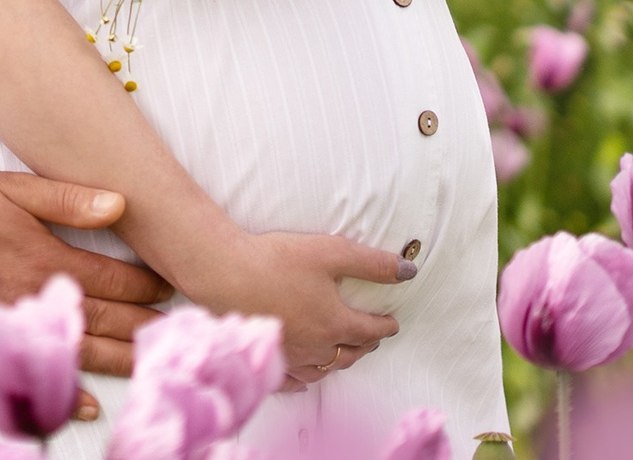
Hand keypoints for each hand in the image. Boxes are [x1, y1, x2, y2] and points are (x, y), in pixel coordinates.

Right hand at [0, 172, 172, 382]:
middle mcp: (36, 296)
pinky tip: (88, 404)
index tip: (169, 287)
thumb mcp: (18, 189)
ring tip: (149, 362)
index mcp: (47, 257)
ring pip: (79, 350)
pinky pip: (35, 372)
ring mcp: (16, 325)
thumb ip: (70, 199)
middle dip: (142, 324)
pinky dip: (63, 393)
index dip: (145, 286)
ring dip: (119, 359)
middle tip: (174, 331)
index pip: (113, 279)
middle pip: (103, 319)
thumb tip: (120, 205)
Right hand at [164, 225, 409, 381]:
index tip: (393, 323)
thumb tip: (408, 271)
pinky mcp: (267, 358)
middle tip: (372, 338)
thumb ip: (372, 263)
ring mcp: (290, 357)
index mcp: (335, 323)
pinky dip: (306, 379)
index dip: (385, 325)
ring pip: (324, 369)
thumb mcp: (332, 252)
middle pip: (350, 352)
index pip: (370, 329)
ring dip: (340, 361)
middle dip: (365, 345)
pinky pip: (293, 380)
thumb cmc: (276, 260)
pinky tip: (305, 378)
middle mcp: (316, 347)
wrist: (223, 274)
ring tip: (345, 354)